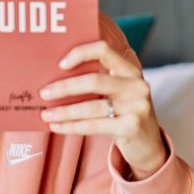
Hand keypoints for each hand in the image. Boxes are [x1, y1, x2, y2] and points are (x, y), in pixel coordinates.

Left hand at [39, 40, 166, 179]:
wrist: (148, 144)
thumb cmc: (123, 113)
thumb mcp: (117, 93)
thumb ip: (97, 82)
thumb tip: (53, 79)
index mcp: (130, 70)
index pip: (104, 50)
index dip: (80, 53)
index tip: (60, 64)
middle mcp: (136, 85)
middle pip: (94, 81)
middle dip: (65, 87)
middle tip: (44, 93)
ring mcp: (136, 107)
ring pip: (91, 107)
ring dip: (64, 111)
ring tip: (45, 114)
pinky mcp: (131, 127)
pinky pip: (93, 126)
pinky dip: (71, 126)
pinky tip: (56, 127)